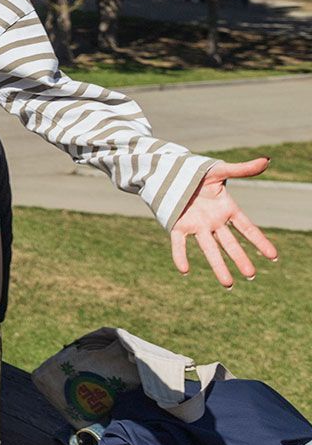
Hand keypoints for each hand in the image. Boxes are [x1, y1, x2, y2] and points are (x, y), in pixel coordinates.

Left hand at [169, 158, 277, 286]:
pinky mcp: (178, 226)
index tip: (273, 257)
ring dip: (218, 265)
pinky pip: (179, 243)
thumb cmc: (198, 173)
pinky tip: (184, 270)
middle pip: (230, 244)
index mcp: (227, 209)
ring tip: (227, 284)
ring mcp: (196, 225)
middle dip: (240, 259)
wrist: (171, 173)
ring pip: (209, 248)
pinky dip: (180, 255)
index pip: (247, 228)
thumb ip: (242, 169)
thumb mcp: (220, 170)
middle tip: (251, 276)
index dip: (260, 241)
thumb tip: (267, 160)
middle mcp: (214, 221)